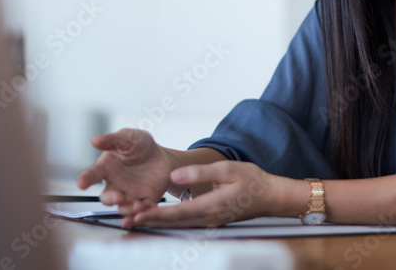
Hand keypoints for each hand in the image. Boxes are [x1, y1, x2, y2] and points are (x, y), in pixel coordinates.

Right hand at [76, 129, 172, 215]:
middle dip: (111, 199)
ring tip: (137, 205)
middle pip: (106, 198)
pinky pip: (142, 210)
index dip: (85, 179)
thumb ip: (113, 140)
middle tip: (118, 196)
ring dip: (128, 209)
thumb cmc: (140, 145)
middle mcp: (115, 185)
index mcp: (107, 168)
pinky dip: (142, 213)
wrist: (162, 156)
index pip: (92, 175)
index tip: (81, 184)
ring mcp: (129, 194)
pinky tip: (146, 211)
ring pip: (123, 207)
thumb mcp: (129, 138)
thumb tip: (94, 140)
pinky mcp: (145, 200)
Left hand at [123, 160, 277, 227]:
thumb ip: (200, 173)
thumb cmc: (252, 180)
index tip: (136, 214)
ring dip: (155, 222)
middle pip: (172, 223)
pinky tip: (156, 216)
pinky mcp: (209, 220)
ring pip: (177, 224)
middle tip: (126, 219)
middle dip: (148, 221)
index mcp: (211, 206)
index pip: (177, 213)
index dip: (155, 214)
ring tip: (134, 218)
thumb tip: (175, 177)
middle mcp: (208, 218)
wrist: (269, 196)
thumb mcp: (227, 169)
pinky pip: (185, 222)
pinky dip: (168, 220)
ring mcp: (209, 222)